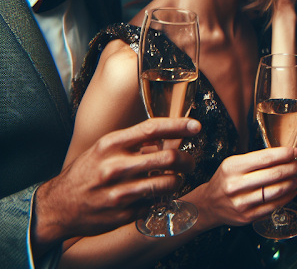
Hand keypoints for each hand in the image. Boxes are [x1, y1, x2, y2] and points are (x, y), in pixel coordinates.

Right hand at [32, 118, 199, 254]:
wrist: (57, 207)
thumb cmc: (85, 172)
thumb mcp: (103, 148)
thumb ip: (132, 141)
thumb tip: (164, 137)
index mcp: (110, 144)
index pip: (152, 129)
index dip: (179, 126)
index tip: (196, 126)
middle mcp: (115, 167)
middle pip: (167, 158)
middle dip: (187, 159)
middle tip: (191, 161)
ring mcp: (119, 193)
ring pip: (166, 183)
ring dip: (178, 180)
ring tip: (176, 178)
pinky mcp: (122, 214)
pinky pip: (153, 204)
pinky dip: (159, 199)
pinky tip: (154, 196)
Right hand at [188, 147, 296, 230]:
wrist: (209, 204)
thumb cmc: (226, 179)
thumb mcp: (234, 163)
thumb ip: (256, 159)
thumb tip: (285, 155)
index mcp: (233, 166)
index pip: (266, 158)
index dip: (285, 154)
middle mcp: (236, 185)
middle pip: (273, 174)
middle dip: (291, 168)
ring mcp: (241, 203)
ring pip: (275, 191)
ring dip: (291, 183)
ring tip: (296, 178)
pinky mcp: (247, 217)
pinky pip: (272, 206)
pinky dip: (286, 198)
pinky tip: (291, 191)